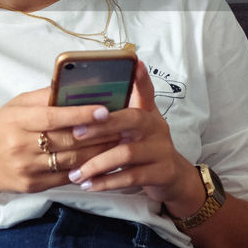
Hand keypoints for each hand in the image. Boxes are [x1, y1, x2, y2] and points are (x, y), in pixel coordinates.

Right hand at [0, 87, 127, 196]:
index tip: (105, 109)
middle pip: (67, 139)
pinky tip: (102, 161)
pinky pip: (67, 178)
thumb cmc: (0, 130)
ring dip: (99, 152)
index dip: (80, 113)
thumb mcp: (14, 107)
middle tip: (124, 125)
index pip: (53, 116)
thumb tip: (73, 83)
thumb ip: (42, 96)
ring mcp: (28, 167)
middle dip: (99, 133)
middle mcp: (21, 144)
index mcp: (17, 120)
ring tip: (120, 141)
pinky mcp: (34, 185)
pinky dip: (87, 169)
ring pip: (72, 160)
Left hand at [64, 61, 203, 210]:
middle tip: (74, 133)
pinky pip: (130, 176)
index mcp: (148, 113)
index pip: (145, 91)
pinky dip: (107, 182)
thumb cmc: (145, 147)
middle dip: (100, 126)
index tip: (134, 62)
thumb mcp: (137, 126)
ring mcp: (161, 150)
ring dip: (97, 164)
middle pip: (131, 119)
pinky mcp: (161, 173)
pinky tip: (89, 185)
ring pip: (126, 153)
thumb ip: (121, 110)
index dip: (140, 77)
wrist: (172, 178)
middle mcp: (157, 127)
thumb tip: (97, 93)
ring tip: (75, 173)